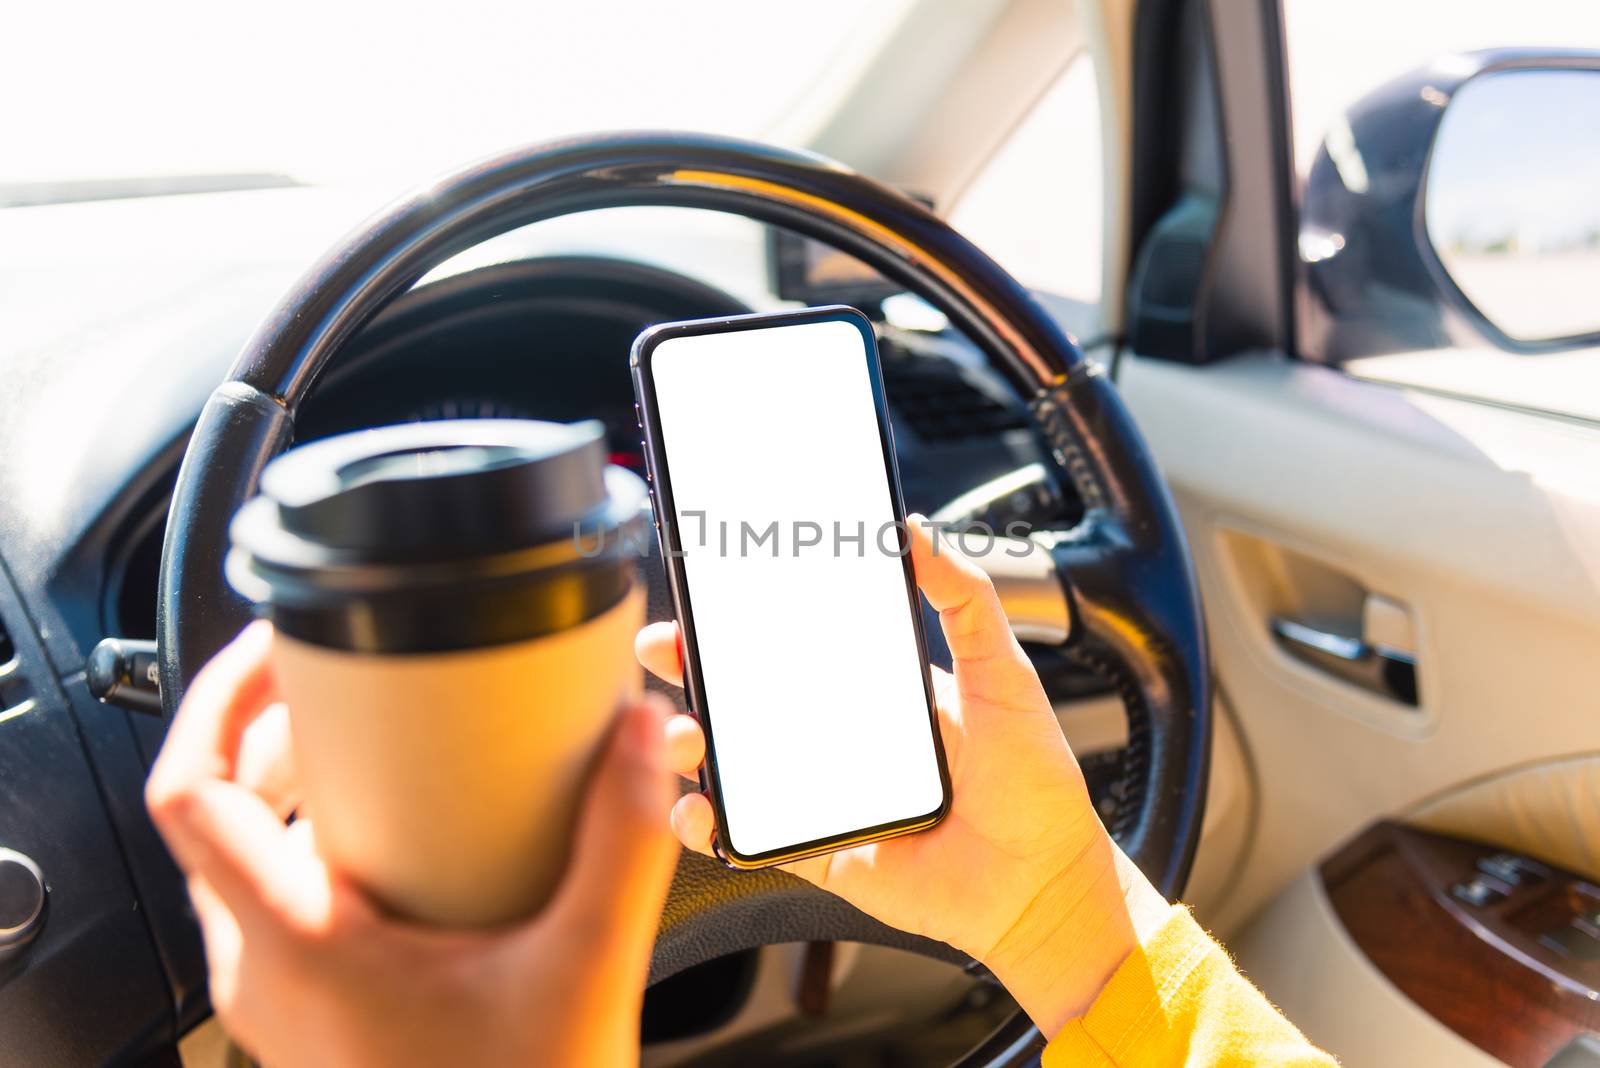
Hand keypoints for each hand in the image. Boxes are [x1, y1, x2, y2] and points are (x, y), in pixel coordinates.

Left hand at [147, 622, 678, 1067]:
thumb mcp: (581, 972)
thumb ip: (622, 849)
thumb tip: (640, 741)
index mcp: (297, 946)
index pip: (191, 794)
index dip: (218, 698)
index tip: (275, 647)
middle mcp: (266, 972)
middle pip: (220, 815)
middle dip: (279, 734)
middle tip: (352, 690)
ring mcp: (283, 1001)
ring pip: (248, 863)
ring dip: (298, 792)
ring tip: (380, 755)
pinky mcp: (315, 1016)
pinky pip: (285, 905)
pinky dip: (323, 847)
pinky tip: (410, 845)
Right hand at [635, 516, 1170, 1035]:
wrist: (1045, 884)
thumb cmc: (1034, 784)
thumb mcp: (1003, 675)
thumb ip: (966, 602)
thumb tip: (920, 533)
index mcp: (874, 692)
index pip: (793, 644)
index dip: (741, 621)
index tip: (705, 595)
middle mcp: (838, 739)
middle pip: (744, 698)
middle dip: (691, 670)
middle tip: (665, 648)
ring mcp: (821, 796)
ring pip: (732, 762)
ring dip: (690, 742)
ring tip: (685, 733)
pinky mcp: (815, 851)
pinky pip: (747, 836)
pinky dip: (709, 825)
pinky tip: (700, 808)